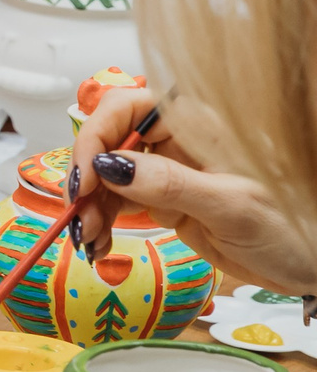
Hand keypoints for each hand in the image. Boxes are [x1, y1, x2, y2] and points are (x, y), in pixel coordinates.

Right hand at [69, 88, 316, 292]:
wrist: (315, 263)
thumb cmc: (296, 227)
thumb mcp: (233, 206)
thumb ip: (170, 183)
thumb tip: (110, 166)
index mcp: (198, 123)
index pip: (127, 108)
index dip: (96, 137)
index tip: (86, 179)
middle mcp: (178, 140)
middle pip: (109, 141)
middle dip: (87, 178)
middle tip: (79, 217)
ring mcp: (170, 170)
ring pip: (109, 175)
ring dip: (90, 205)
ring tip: (89, 239)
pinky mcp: (166, 199)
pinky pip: (120, 201)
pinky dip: (103, 220)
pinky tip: (99, 242)